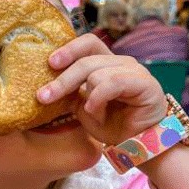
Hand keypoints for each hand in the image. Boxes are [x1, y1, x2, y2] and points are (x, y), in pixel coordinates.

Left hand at [36, 33, 166, 144]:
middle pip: (86, 60)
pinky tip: (94, 110)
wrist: (137, 145)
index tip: (50, 64)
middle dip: (62, 80)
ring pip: (96, 73)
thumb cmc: (113, 125)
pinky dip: (98, 98)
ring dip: (87, 97)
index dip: (68, 50)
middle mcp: (121, 62)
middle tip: (43, 96)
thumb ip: (71, 93)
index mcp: (107, 63)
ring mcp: (135, 70)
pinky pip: (112, 83)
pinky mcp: (145, 83)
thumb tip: (47, 84)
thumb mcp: (83, 108)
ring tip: (90, 112)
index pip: (88, 44)